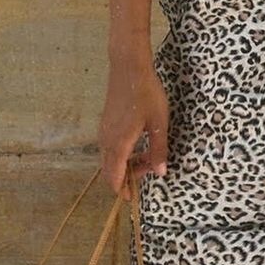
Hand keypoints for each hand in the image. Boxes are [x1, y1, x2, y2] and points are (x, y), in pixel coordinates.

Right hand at [98, 64, 168, 201]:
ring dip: (125, 163)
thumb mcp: (158, 123)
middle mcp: (106, 140)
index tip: (133, 198)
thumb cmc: (146, 94)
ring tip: (148, 154)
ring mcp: (104, 131)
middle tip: (149, 169)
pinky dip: (121, 153)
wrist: (128, 67)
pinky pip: (109, 147)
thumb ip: (158, 149)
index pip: (114, 178)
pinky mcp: (105, 122)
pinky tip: (138, 142)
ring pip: (109, 158)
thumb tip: (161, 173)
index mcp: (119, 144)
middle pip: (110, 171)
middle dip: (127, 177)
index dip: (123, 190)